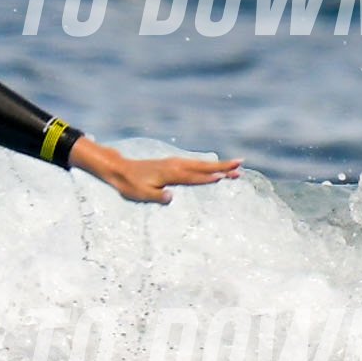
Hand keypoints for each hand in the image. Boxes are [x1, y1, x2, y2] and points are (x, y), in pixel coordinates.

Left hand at [72, 139, 238, 204]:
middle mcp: (175, 166)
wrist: (120, 169)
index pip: (193, 177)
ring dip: (219, 164)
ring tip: (236, 166)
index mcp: (170, 174)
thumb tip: (170, 197)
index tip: (225, 177)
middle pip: (203, 167)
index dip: (208, 178)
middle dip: (222, 167)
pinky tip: (216, 167)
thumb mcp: (141, 194)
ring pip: (201, 164)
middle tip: (241, 167)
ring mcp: (175, 163)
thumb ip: (156, 196)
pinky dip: (208, 165)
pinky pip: (195, 164)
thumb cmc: (130, 185)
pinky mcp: (173, 163)